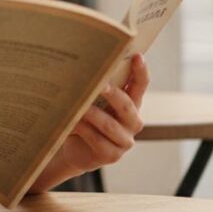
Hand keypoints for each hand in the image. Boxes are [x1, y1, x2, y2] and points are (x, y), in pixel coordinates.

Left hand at [33, 54, 148, 188]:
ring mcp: (124, 141)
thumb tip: (83, 62)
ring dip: (93, 114)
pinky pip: (97, 140)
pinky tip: (71, 122)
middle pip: (127, 106)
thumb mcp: (92, 102)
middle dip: (114, 94)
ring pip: (110, 125)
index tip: (138, 55)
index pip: (140, 86)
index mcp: (131, 104)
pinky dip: (82, 129)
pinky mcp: (112, 155)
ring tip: (79, 105)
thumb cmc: (84, 119)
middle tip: (100, 84)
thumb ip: (95, 88)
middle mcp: (132, 122)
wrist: (75, 149)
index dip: (141, 71)